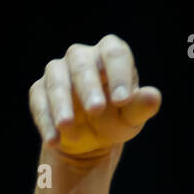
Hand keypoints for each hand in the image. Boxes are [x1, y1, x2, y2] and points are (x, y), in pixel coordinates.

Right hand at [29, 34, 160, 166]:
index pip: (114, 54)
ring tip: (67, 127)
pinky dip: (45, 120)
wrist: (89, 138)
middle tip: (96, 111)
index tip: (122, 101)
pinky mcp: (40, 90)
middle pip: (82, 65)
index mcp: (110, 54)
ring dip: (61, 104)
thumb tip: (154, 97)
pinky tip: (53, 139)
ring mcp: (58, 71)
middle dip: (88, 88)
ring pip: (57, 80)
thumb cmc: (116, 118)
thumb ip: (141, 106)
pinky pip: (39, 100)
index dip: (118, 75)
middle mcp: (82, 56)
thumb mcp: (130, 117)